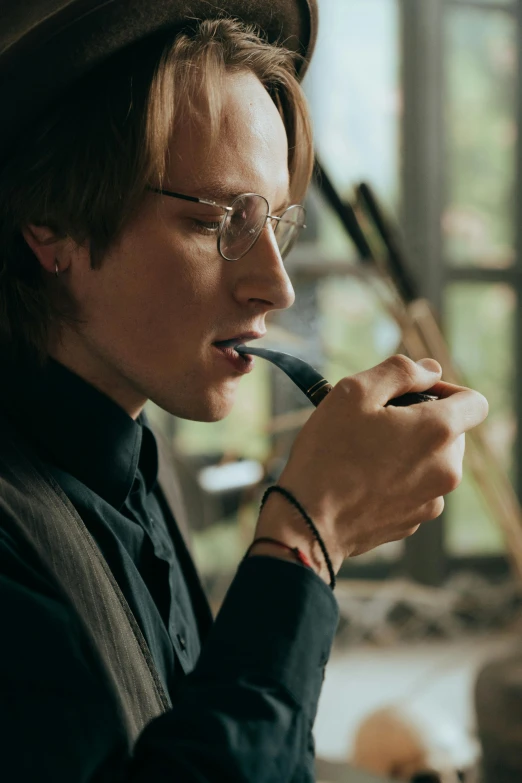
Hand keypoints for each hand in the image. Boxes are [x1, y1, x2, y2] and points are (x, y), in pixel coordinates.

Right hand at [254, 355, 487, 579]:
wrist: (308, 522)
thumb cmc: (327, 453)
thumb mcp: (354, 392)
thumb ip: (400, 371)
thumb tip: (431, 369)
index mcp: (438, 431)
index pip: (475, 402)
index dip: (446, 390)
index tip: (412, 395)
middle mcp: (446, 469)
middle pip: (451, 433)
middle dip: (420, 422)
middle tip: (374, 424)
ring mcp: (432, 500)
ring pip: (431, 462)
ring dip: (407, 452)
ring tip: (364, 454)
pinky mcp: (414, 521)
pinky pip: (415, 489)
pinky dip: (396, 479)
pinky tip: (361, 481)